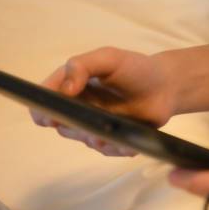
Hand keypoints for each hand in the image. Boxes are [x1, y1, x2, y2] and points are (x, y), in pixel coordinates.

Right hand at [30, 47, 176, 155]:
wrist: (165, 86)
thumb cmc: (136, 69)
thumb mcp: (109, 58)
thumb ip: (82, 66)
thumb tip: (64, 90)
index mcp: (70, 85)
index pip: (44, 101)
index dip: (42, 111)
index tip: (53, 116)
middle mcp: (78, 107)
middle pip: (63, 126)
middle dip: (76, 127)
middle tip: (95, 121)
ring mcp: (95, 125)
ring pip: (85, 140)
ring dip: (98, 139)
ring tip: (116, 131)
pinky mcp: (112, 140)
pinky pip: (107, 151)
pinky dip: (117, 148)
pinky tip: (129, 142)